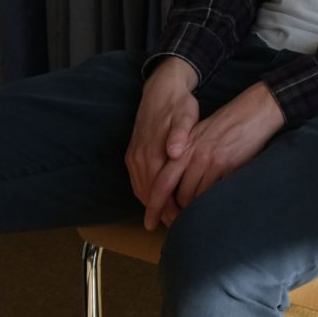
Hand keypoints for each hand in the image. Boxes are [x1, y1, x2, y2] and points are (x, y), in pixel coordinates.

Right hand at [126, 57, 201, 208]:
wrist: (160, 89)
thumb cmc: (178, 104)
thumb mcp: (185, 115)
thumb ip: (180, 134)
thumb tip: (175, 152)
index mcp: (153, 150)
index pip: (159, 188)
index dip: (167, 207)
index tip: (177, 222)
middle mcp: (140, 156)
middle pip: (148, 192)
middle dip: (159, 211)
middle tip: (174, 227)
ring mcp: (134, 155)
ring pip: (140, 188)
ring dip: (151, 205)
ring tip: (166, 219)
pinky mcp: (132, 153)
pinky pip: (136, 180)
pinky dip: (144, 193)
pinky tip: (156, 200)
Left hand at [145, 80, 285, 228]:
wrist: (251, 113)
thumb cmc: (223, 125)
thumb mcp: (197, 136)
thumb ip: (182, 157)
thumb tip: (173, 187)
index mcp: (183, 150)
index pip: (162, 182)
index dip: (154, 206)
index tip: (149, 223)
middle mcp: (195, 157)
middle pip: (180, 196)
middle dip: (178, 212)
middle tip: (178, 222)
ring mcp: (213, 162)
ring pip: (198, 197)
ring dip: (196, 209)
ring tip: (197, 215)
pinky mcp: (230, 167)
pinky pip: (216, 193)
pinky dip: (213, 202)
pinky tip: (214, 204)